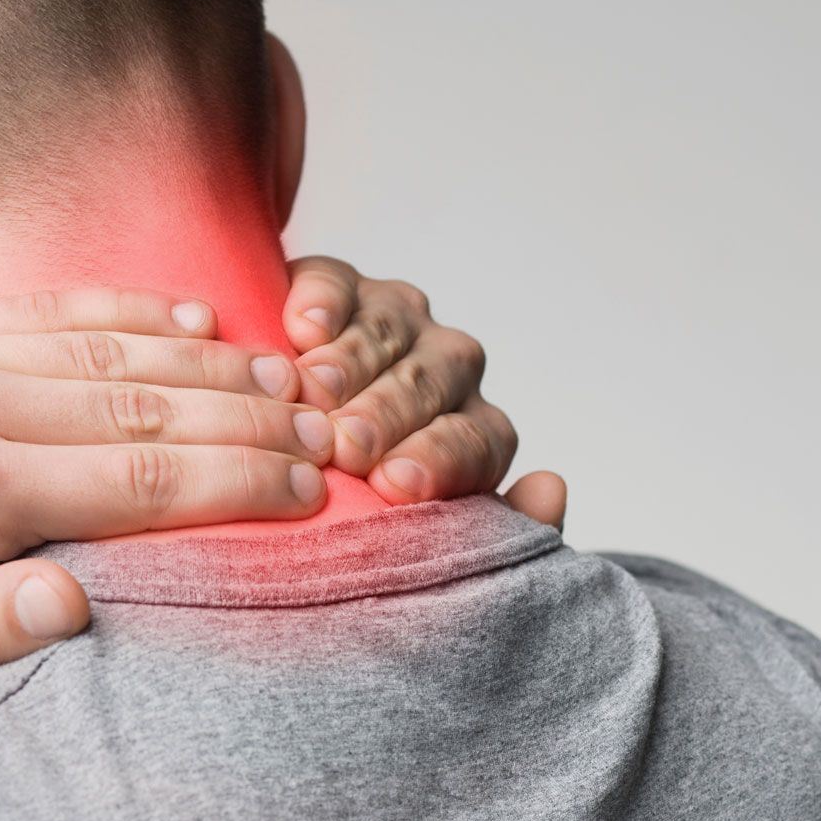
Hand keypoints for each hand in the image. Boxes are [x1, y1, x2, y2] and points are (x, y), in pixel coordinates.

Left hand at [0, 286, 335, 705]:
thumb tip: (86, 603)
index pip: (141, 480)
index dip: (237, 486)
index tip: (308, 491)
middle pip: (143, 403)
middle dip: (247, 419)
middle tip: (327, 428)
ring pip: (108, 347)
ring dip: (207, 362)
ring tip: (287, 377)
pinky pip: (49, 310)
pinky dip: (129, 313)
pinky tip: (192, 323)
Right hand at [279, 256, 565, 527]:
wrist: (269, 455)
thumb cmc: (344, 511)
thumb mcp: (405, 538)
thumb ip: (484, 526)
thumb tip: (550, 492)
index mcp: (472, 433)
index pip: (480, 441)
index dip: (439, 459)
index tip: (393, 485)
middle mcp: (445, 370)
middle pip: (432, 382)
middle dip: (388, 413)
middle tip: (345, 445)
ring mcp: (394, 320)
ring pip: (389, 330)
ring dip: (351, 361)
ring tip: (312, 392)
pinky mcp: (335, 286)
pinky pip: (336, 282)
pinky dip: (322, 300)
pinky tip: (303, 327)